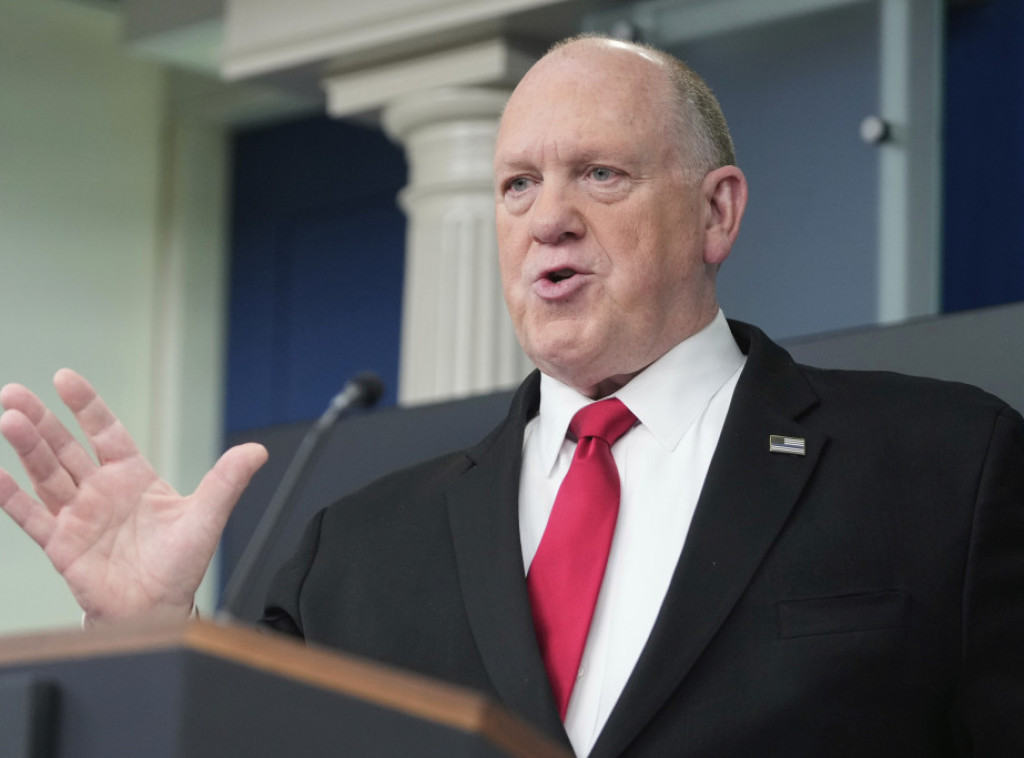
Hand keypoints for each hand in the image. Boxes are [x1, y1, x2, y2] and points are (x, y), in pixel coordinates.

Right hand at [0, 369, 266, 625]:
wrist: (160, 609)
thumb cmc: (180, 564)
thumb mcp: (207, 516)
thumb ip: (227, 481)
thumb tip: (258, 451)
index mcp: (133, 476)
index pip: (105, 431)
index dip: (86, 406)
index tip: (64, 379)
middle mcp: (101, 491)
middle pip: (65, 448)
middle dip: (41, 421)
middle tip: (14, 393)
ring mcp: (78, 516)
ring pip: (46, 474)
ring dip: (26, 448)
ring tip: (8, 419)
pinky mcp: (62, 544)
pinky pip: (31, 518)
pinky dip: (11, 497)